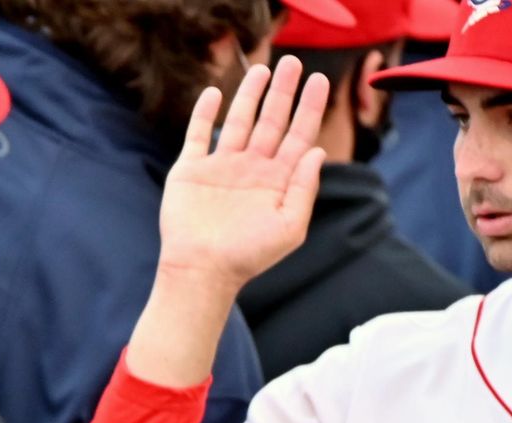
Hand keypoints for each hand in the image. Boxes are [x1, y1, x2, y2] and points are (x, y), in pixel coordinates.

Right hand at [158, 57, 327, 292]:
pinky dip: (205, 113)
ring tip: (262, 69)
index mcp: (277, 181)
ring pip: (239, 121)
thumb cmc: (248, 256)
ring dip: (249, 94)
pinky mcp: (191, 170)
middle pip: (271, 121)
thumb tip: (317, 151)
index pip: (298, 136)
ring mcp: (221, 167)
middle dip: (283, 92)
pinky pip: (198, 134)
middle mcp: (251, 169)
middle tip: (292, 62)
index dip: (309, 108)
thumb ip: (304, 188)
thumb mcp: (289, 227)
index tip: (320, 81)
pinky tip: (214, 93)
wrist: (201, 270)